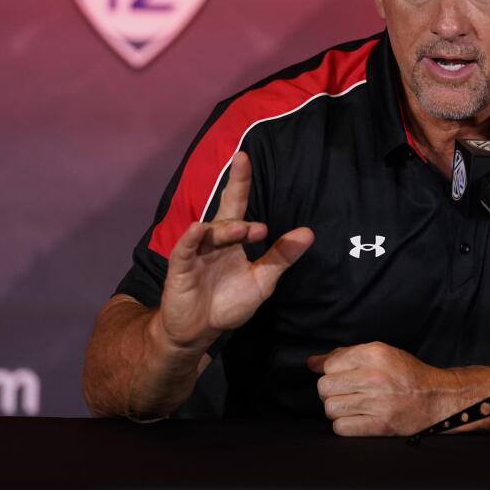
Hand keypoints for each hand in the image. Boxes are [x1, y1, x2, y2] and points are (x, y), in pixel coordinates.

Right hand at [157, 151, 312, 350]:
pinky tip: (196, 230)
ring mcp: (196, 252)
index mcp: (233, 238)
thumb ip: (282, 256)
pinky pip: (184, 250)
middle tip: (246, 168)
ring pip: (211, 232)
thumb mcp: (262, 280)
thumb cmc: (228, 301)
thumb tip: (308, 233)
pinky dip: (190, 239)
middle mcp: (215, 240)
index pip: (239, 205)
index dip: (242, 182)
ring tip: (244, 230)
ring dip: (226, 228)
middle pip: (225, 209)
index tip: (246, 159)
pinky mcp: (180, 268)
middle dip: (234, 187)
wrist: (200, 330)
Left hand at [307, 342, 454, 435]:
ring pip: (330, 408)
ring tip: (350, 405)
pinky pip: (341, 427)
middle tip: (343, 392)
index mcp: (375, 354)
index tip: (339, 376)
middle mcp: (374, 377)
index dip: (330, 371)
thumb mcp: (382, 353)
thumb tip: (312, 363)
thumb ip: (346, 355)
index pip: (330, 364)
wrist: (437, 399)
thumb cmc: (408, 375)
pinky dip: (344, 425)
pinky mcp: (379, 425)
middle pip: (325, 386)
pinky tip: (355, 418)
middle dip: (330, 390)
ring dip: (336, 408)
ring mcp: (376, 403)